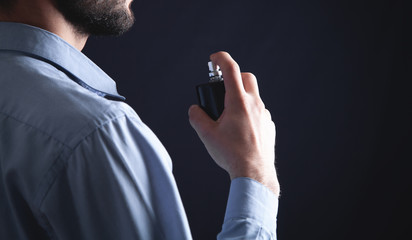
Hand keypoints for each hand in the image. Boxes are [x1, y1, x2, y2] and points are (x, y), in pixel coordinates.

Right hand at [189, 51, 279, 196]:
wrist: (254, 172)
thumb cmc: (231, 154)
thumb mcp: (207, 135)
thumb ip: (197, 117)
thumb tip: (194, 109)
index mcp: (238, 102)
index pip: (230, 69)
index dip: (220, 58)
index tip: (214, 58)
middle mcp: (254, 104)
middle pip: (247, 77)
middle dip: (233, 76)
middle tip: (222, 87)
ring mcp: (264, 114)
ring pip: (253, 95)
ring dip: (241, 96)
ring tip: (229, 115)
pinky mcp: (269, 125)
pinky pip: (259, 111)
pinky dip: (249, 112)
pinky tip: (241, 128)